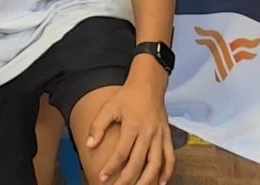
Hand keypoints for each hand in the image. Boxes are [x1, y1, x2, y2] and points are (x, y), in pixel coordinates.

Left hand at [86, 69, 173, 184]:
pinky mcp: (167, 136)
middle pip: (138, 162)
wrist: (149, 84)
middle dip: (127, 179)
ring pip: (156, 163)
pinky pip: (170, 156)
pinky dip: (168, 171)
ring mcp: (159, 135)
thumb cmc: (127, 96)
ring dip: (147, 180)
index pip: (121, 152)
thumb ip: (98, 126)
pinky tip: (162, 182)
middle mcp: (148, 132)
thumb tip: (89, 144)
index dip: (111, 167)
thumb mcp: (109, 106)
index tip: (102, 177)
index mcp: (133, 125)